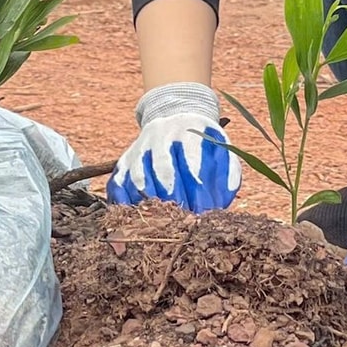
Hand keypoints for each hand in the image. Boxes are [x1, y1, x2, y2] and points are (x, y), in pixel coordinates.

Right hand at [106, 81, 241, 211]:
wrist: (174, 120)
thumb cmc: (203, 145)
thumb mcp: (220, 150)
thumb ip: (227, 173)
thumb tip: (220, 203)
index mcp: (187, 128)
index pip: (190, 159)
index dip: (198, 189)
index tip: (205, 212)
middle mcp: (158, 135)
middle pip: (163, 170)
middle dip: (176, 200)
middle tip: (186, 223)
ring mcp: (138, 148)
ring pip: (139, 179)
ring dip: (153, 206)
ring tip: (166, 226)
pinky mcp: (123, 162)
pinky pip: (118, 186)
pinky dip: (125, 206)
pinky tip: (137, 223)